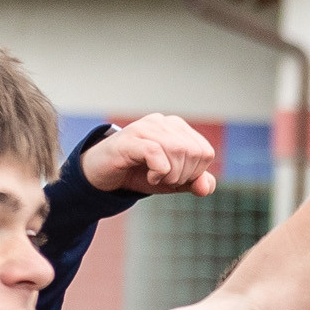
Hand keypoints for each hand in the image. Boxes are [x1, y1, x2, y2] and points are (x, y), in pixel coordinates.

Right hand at [83, 112, 219, 198]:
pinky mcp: (130, 138)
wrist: (102, 175)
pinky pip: (157, 154)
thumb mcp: (172, 182)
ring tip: (156, 178)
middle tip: (165, 179)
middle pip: (195, 152)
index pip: (205, 152)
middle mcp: (163, 122)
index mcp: (177, 128)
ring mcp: (145, 127)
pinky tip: (149, 176)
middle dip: (184, 175)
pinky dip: (159, 172)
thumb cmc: (139, 174)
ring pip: (179, 151)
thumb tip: (206, 187)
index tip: (176, 178)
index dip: (196, 173)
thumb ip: (194, 182)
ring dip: (171, 175)